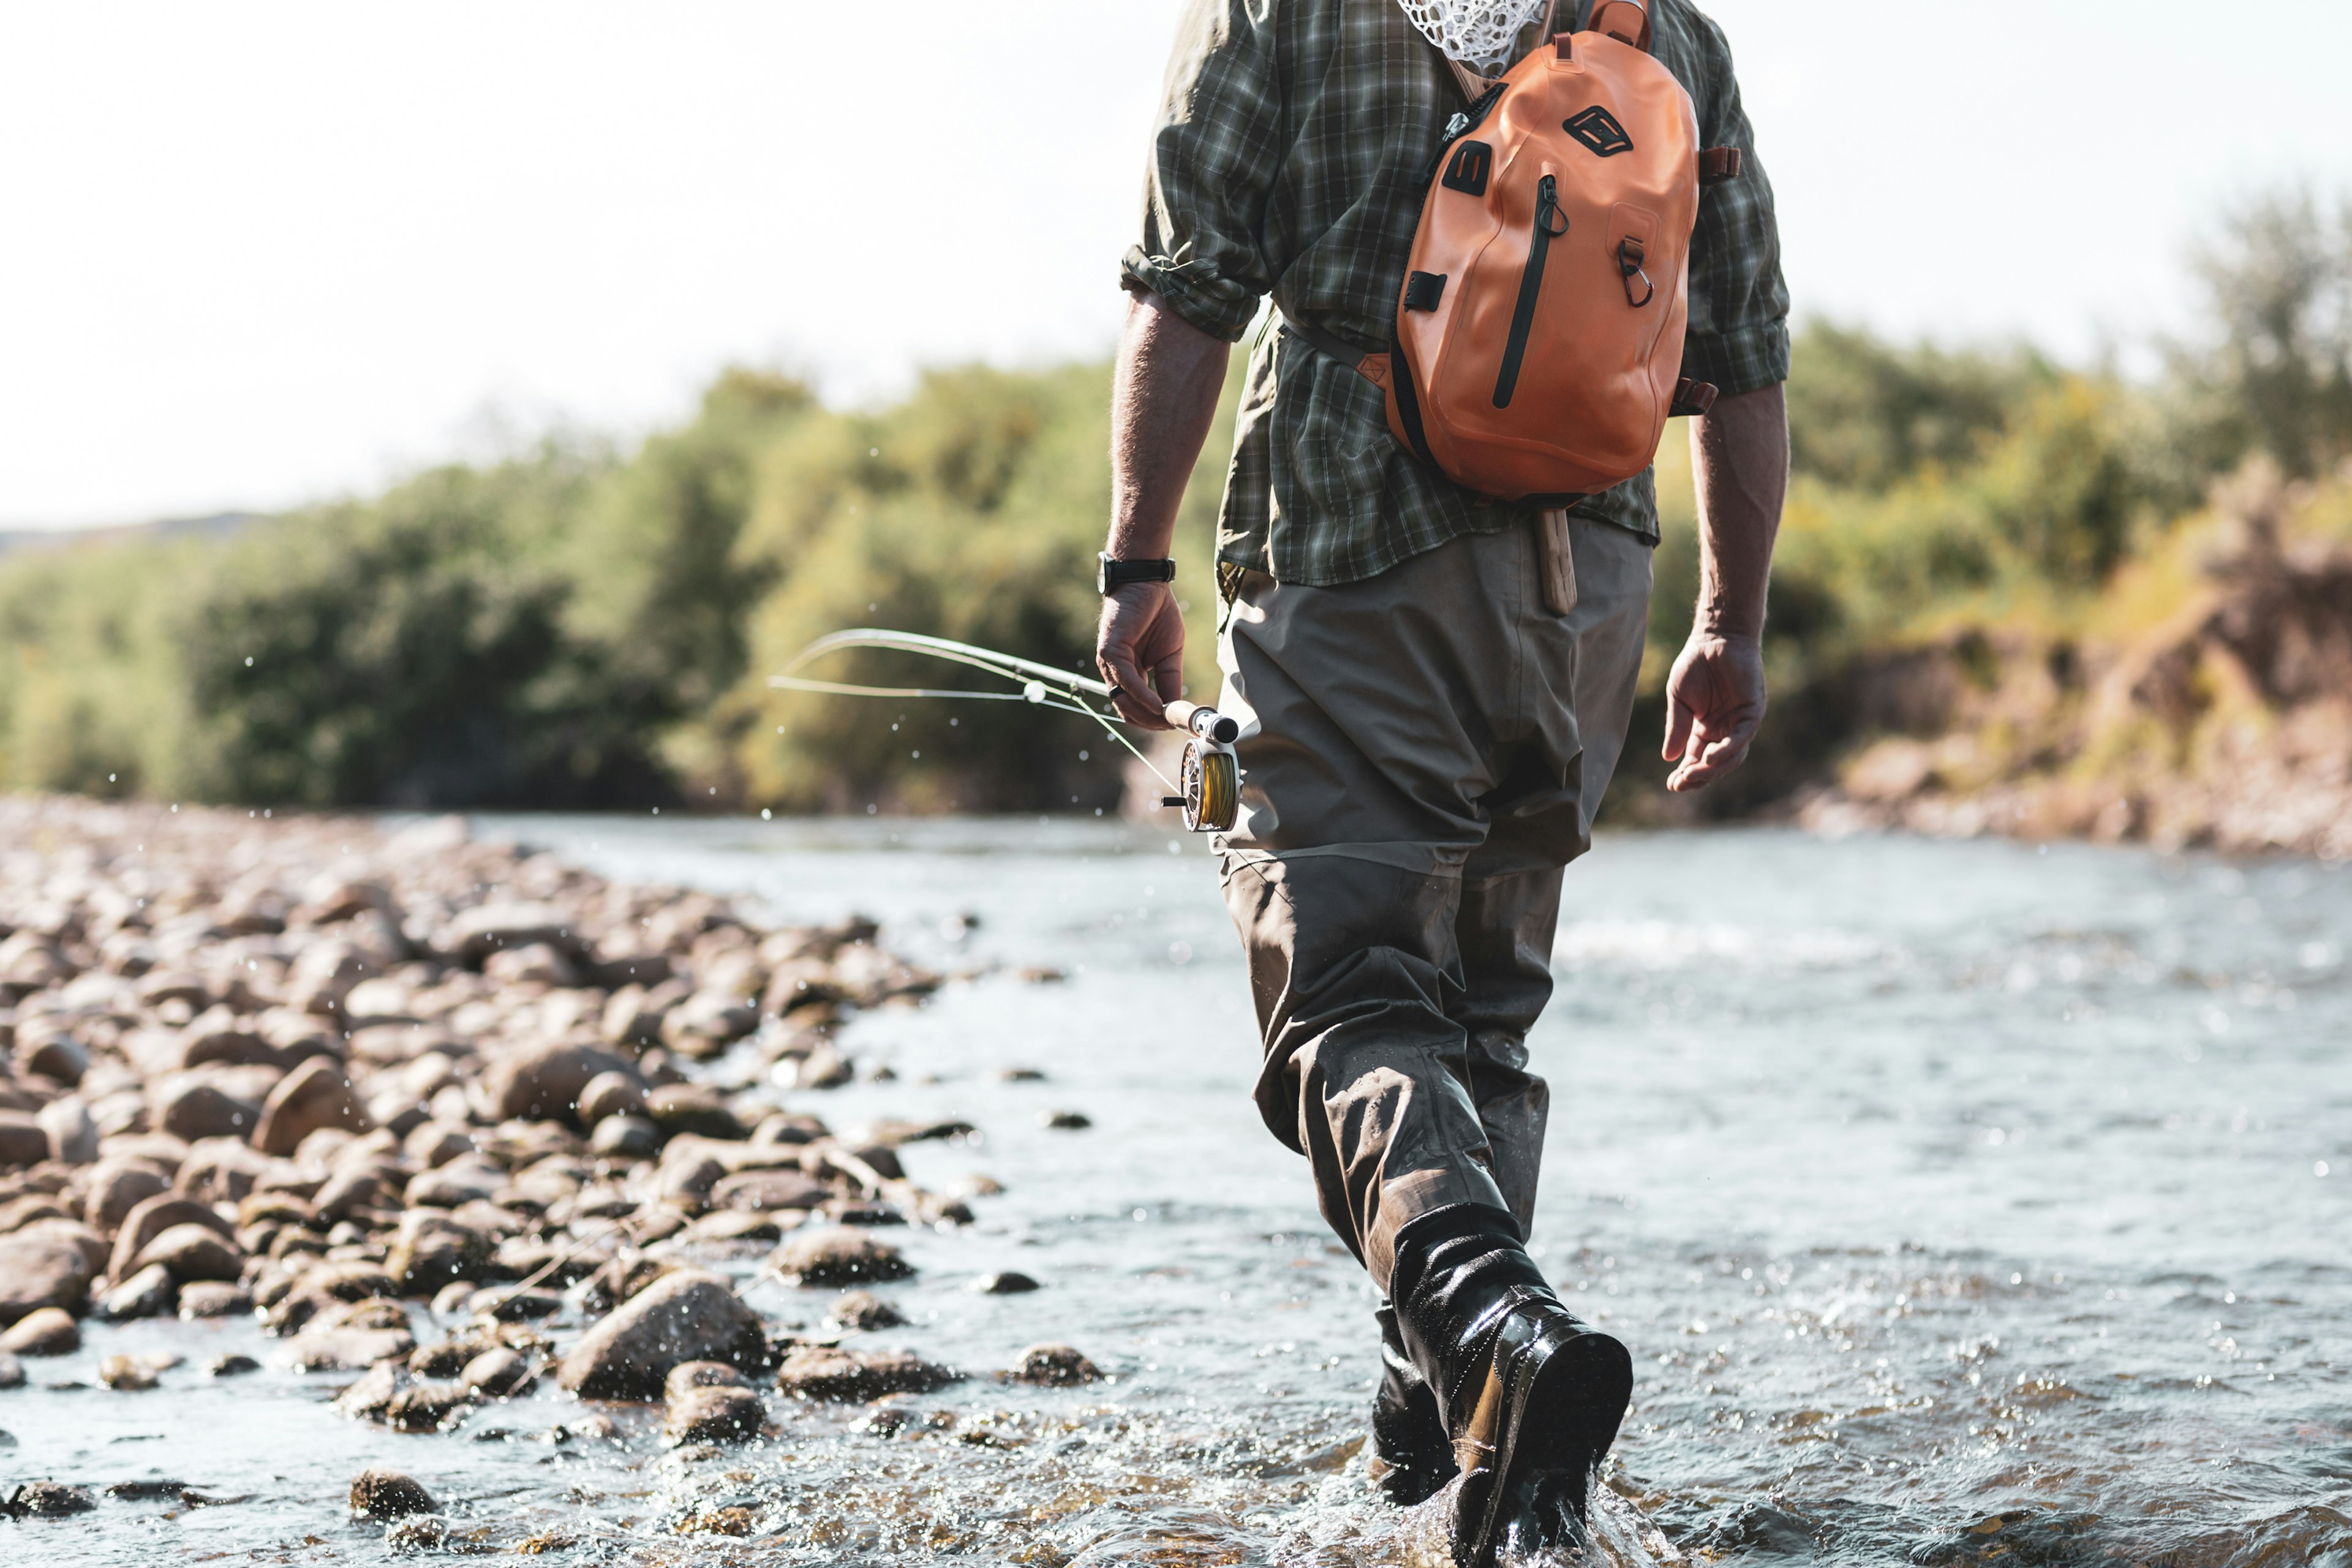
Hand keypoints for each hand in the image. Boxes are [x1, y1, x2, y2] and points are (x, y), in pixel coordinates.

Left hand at [1095, 582, 1185, 727]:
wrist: (1146, 582)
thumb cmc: (1156, 613)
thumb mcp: (1169, 654)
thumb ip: (1169, 680)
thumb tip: (1175, 708)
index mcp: (1128, 673)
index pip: (1136, 708)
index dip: (1154, 720)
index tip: (1176, 724)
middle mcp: (1114, 672)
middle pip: (1128, 711)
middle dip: (1151, 723)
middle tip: (1174, 726)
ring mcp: (1109, 663)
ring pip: (1124, 701)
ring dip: (1147, 715)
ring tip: (1169, 719)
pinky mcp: (1110, 652)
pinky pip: (1126, 681)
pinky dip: (1142, 696)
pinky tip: (1159, 705)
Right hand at [1662, 631, 1764, 791]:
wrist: (1715, 638)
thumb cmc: (1695, 665)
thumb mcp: (1679, 700)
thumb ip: (1676, 726)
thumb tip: (1668, 757)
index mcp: (1704, 730)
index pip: (1697, 760)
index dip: (1686, 774)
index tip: (1671, 785)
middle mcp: (1724, 731)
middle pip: (1715, 765)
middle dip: (1698, 776)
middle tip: (1680, 783)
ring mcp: (1739, 723)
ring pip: (1732, 756)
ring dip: (1713, 768)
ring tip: (1693, 773)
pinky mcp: (1753, 712)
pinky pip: (1742, 736)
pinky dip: (1729, 748)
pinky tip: (1711, 757)